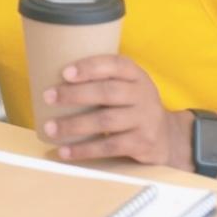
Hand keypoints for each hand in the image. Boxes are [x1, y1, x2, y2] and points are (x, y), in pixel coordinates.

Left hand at [39, 55, 188, 168]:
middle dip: (74, 94)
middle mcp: (143, 94)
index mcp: (136, 75)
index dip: (90, 67)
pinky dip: (84, 150)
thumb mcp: (127, 86)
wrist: (167, 137)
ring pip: (106, 121)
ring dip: (74, 125)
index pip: (114, 65)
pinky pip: (109, 147)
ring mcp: (145, 120)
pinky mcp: (142, 143)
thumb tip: (51, 79)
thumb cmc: (133, 107)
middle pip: (108, 92)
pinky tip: (66, 151)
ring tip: (50, 128)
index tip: (65, 72)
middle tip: (48, 97)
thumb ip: (102, 80)